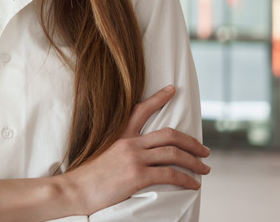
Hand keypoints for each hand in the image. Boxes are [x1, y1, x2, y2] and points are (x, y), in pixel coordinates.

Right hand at [60, 85, 210, 214]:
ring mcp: (134, 158)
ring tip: (204, 169)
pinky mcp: (137, 175)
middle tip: (204, 150)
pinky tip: (193, 184)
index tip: (172, 89)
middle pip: (169, 134)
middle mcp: (129, 143)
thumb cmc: (88, 177)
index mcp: (119, 135)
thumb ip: (122, 151)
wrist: (74, 190)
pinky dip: (186, 179)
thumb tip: (141, 157)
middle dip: (191, 142)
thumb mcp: (104, 155)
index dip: (158, 98)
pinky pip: (170, 174)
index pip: (140, 110)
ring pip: (174, 153)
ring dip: (194, 161)